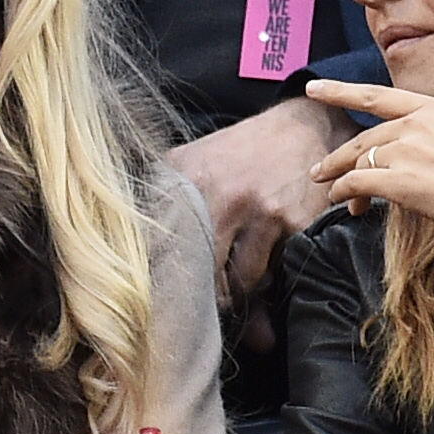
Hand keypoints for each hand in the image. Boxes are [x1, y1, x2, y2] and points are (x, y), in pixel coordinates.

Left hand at [169, 98, 347, 300]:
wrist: (299, 129)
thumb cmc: (236, 153)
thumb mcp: (189, 160)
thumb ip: (159, 195)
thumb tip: (134, 238)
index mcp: (193, 183)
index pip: (171, 248)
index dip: (172, 278)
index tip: (174, 294)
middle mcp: (228, 199)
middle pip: (209, 274)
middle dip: (209, 296)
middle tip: (209, 304)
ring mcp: (265, 214)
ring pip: (246, 279)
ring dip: (242, 291)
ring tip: (238, 287)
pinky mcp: (298, 225)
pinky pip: (278, 270)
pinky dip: (272, 277)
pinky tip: (267, 267)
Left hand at [304, 79, 433, 239]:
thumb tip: (420, 142)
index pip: (376, 96)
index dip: (340, 92)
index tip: (314, 88)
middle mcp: (415, 124)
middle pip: (362, 139)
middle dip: (337, 157)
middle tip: (319, 171)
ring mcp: (405, 151)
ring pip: (356, 162)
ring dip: (341, 181)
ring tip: (332, 192)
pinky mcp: (397, 180)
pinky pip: (356, 183)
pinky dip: (344, 193)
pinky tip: (346, 202)